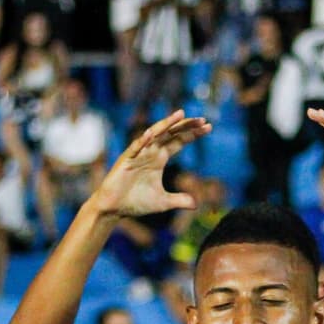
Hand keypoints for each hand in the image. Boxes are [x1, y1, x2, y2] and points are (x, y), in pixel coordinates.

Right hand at [90, 109, 210, 220]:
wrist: (115, 209)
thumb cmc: (136, 202)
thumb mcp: (163, 202)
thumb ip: (179, 200)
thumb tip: (195, 204)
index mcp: (159, 158)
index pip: (179, 141)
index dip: (192, 134)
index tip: (208, 126)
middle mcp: (150, 152)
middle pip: (170, 134)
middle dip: (186, 126)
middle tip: (202, 119)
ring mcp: (138, 154)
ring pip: (154, 135)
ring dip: (166, 124)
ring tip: (180, 115)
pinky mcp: (126, 160)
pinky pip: (135, 148)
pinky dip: (142, 141)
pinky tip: (150, 134)